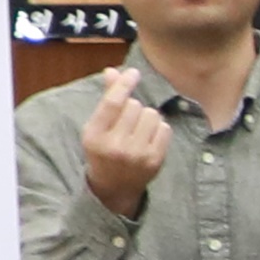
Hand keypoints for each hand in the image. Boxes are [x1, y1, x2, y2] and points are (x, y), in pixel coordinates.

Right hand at [77, 74, 170, 216]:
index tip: (133, 72)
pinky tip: (148, 139)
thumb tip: (112, 71)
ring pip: (152, 114)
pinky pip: (165, 128)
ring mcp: (136, 155)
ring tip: (138, 130)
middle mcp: (115, 146)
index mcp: (95, 136)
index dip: (124, 84)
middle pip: (135, 106)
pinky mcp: (155, 160)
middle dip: (133, 108)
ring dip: (147, 117)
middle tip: (127, 122)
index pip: (112, 103)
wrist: (114, 188)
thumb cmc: (104, 150)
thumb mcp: (97, 127)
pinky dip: (159, 128)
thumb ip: (106, 99)